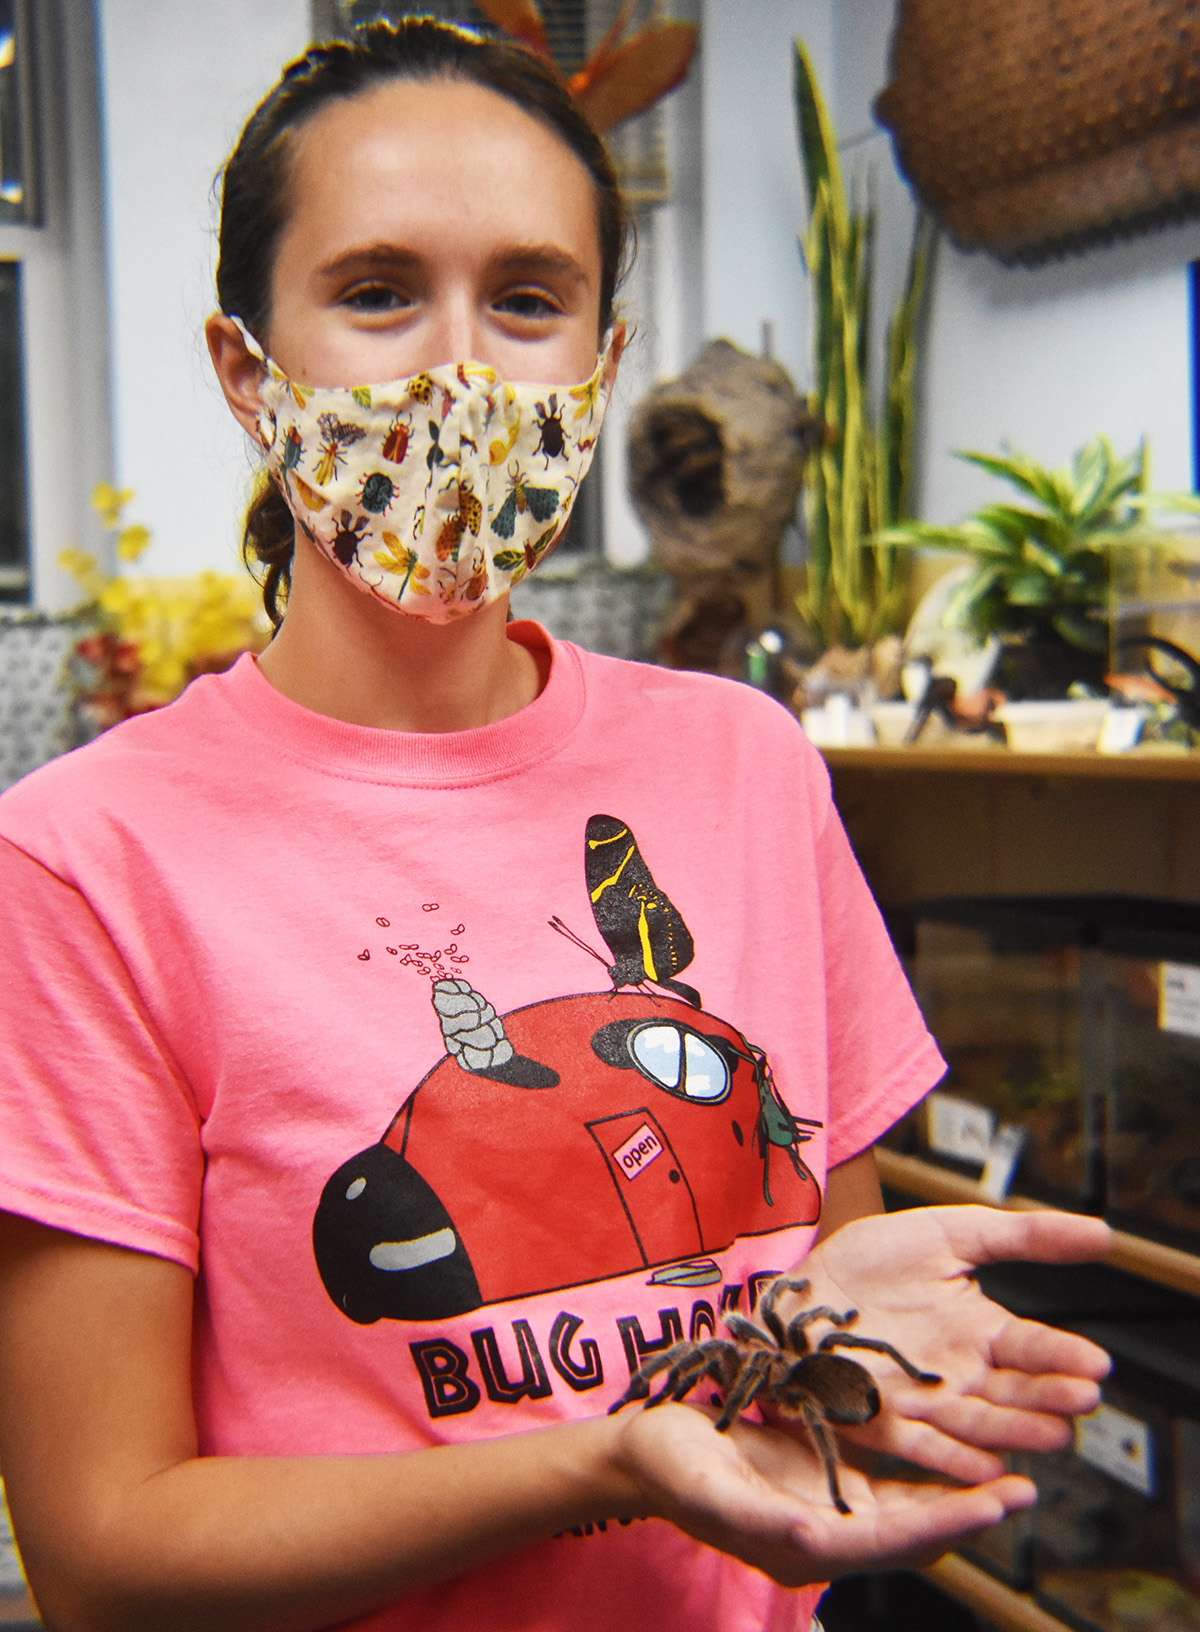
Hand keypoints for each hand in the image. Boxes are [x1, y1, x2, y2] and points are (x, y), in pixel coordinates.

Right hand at [608, 1395, 1036, 1587]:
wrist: (643, 1449)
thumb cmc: (672, 1466)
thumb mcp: (712, 1490)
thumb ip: (763, 1520)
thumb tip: (815, 1540)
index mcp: (806, 1544)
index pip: (896, 1541)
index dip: (949, 1521)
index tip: (997, 1502)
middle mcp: (827, 1532)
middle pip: (914, 1530)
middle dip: (968, 1510)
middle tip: (1023, 1485)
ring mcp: (826, 1507)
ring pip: (907, 1508)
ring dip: (954, 1491)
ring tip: (1005, 1469)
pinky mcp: (821, 1478)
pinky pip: (885, 1483)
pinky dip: (922, 1470)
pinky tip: (948, 1447)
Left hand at [789, 1205, 1111, 1485]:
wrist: (799, 1290)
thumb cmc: (873, 1259)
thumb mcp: (950, 1232)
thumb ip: (1024, 1236)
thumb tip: (1104, 1234)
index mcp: (979, 1331)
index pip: (1032, 1347)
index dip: (1064, 1355)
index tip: (1096, 1363)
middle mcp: (959, 1374)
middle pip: (1014, 1392)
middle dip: (1050, 1399)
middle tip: (1081, 1400)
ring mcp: (924, 1402)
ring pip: (980, 1424)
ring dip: (1017, 1432)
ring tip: (1051, 1435)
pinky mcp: (884, 1423)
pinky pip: (926, 1448)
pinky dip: (955, 1460)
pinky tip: (985, 1468)